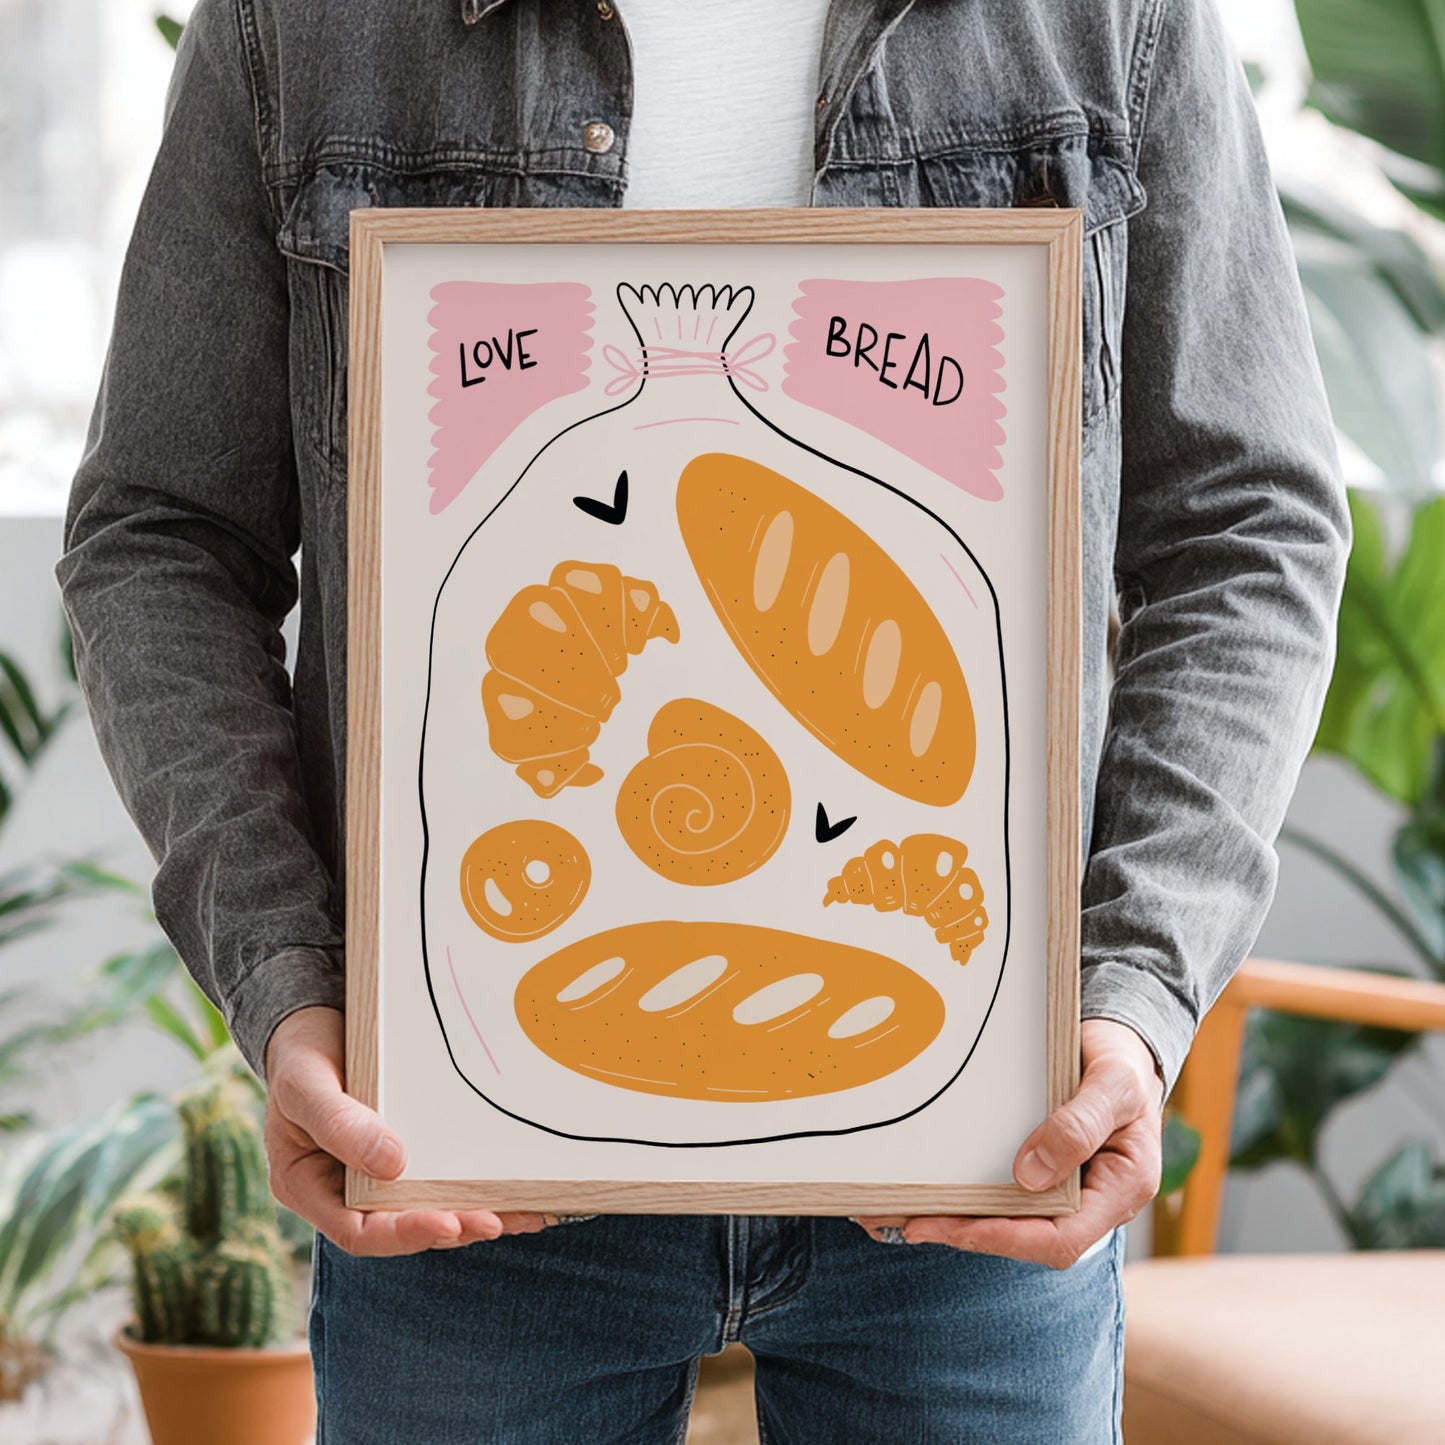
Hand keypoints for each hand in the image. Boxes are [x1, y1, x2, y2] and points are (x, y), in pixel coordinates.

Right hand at [264, 1006, 552, 1255]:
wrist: (315, 1025)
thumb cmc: (301, 1055)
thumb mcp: (305, 1083)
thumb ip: (338, 1123)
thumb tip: (391, 1164)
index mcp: (309, 1187)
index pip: (358, 1230)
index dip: (404, 1233)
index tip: (447, 1223)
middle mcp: (345, 1191)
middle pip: (402, 1225)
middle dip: (453, 1226)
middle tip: (498, 1220)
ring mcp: (378, 1174)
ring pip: (429, 1206)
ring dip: (477, 1213)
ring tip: (527, 1214)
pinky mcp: (408, 1154)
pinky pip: (443, 1175)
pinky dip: (480, 1184)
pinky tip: (521, 1189)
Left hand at [855, 1019, 1164, 1268]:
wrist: (1118, 1046)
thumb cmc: (1123, 1063)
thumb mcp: (1114, 1084)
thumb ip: (1080, 1124)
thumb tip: (1030, 1174)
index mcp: (1120, 1191)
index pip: (1061, 1238)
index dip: (1006, 1236)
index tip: (955, 1224)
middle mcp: (1088, 1201)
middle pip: (1024, 1236)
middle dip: (965, 1232)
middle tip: (908, 1220)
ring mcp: (1060, 1187)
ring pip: (1007, 1218)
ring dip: (955, 1217)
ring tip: (900, 1211)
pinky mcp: (1036, 1170)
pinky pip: (1000, 1190)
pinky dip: (963, 1193)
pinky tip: (922, 1187)